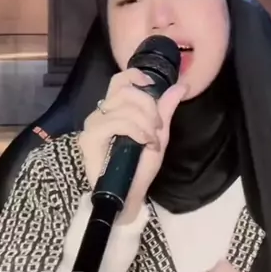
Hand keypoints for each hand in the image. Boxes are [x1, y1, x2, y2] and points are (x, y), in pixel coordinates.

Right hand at [78, 67, 186, 219]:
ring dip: (144, 122)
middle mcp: (100, 113)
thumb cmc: (141, 167)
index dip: (135, 76)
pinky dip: (134, 130)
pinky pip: (115, 122)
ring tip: (150, 140)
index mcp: (115, 109)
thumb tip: (181, 85)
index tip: (152, 86)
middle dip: (148, 106)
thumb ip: (166, 109)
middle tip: (157, 127)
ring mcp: (93, 125)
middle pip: (125, 90)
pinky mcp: (89, 138)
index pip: (119, 80)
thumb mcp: (159, 134)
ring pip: (123, 107)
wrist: (130, 194)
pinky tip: (141, 141)